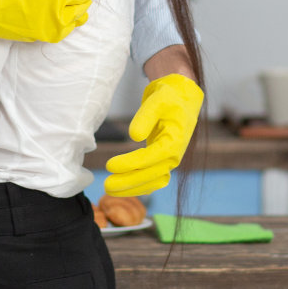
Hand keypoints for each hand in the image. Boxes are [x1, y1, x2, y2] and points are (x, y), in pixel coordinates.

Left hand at [102, 74, 203, 195]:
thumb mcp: (158, 100)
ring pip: (152, 182)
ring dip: (132, 188)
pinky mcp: (162, 162)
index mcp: (175, 141)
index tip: (110, 165)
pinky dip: (137, 186)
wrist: (181, 100)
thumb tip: (134, 136)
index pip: (150, 158)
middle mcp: (174, 156)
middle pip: (151, 175)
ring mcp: (169, 161)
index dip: (130, 164)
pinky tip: (121, 189)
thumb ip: (146, 117)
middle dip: (128, 182)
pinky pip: (151, 180)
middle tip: (106, 185)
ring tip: (109, 190)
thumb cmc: (169, 98)